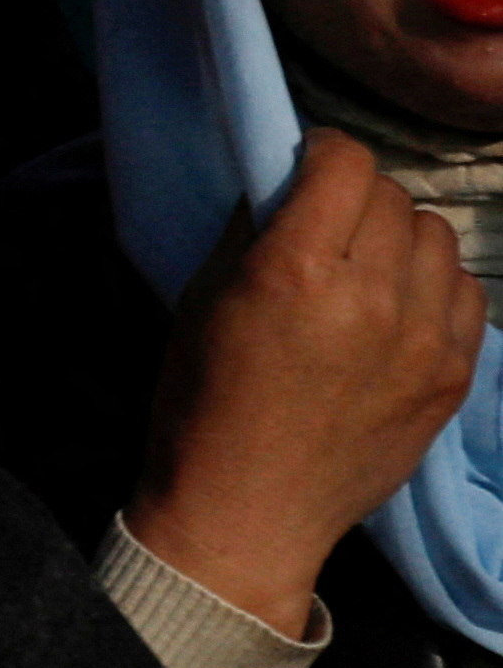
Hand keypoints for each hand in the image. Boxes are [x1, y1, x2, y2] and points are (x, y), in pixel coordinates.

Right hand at [129, 129, 484, 634]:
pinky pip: (465, 290)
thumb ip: (253, 233)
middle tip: (328, 227)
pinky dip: (433, 285)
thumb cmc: (202, 406)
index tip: (306, 169)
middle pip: (391, 196)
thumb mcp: (203, 303)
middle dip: (356, 198)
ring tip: (367, 269)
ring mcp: (423, 338)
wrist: (246, 513)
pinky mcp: (453, 372)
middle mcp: (370, 298)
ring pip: (436, 235)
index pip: (344, 164)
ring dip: (399, 238)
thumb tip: (290, 182)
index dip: (322, 153)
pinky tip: (397, 309)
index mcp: (294, 274)